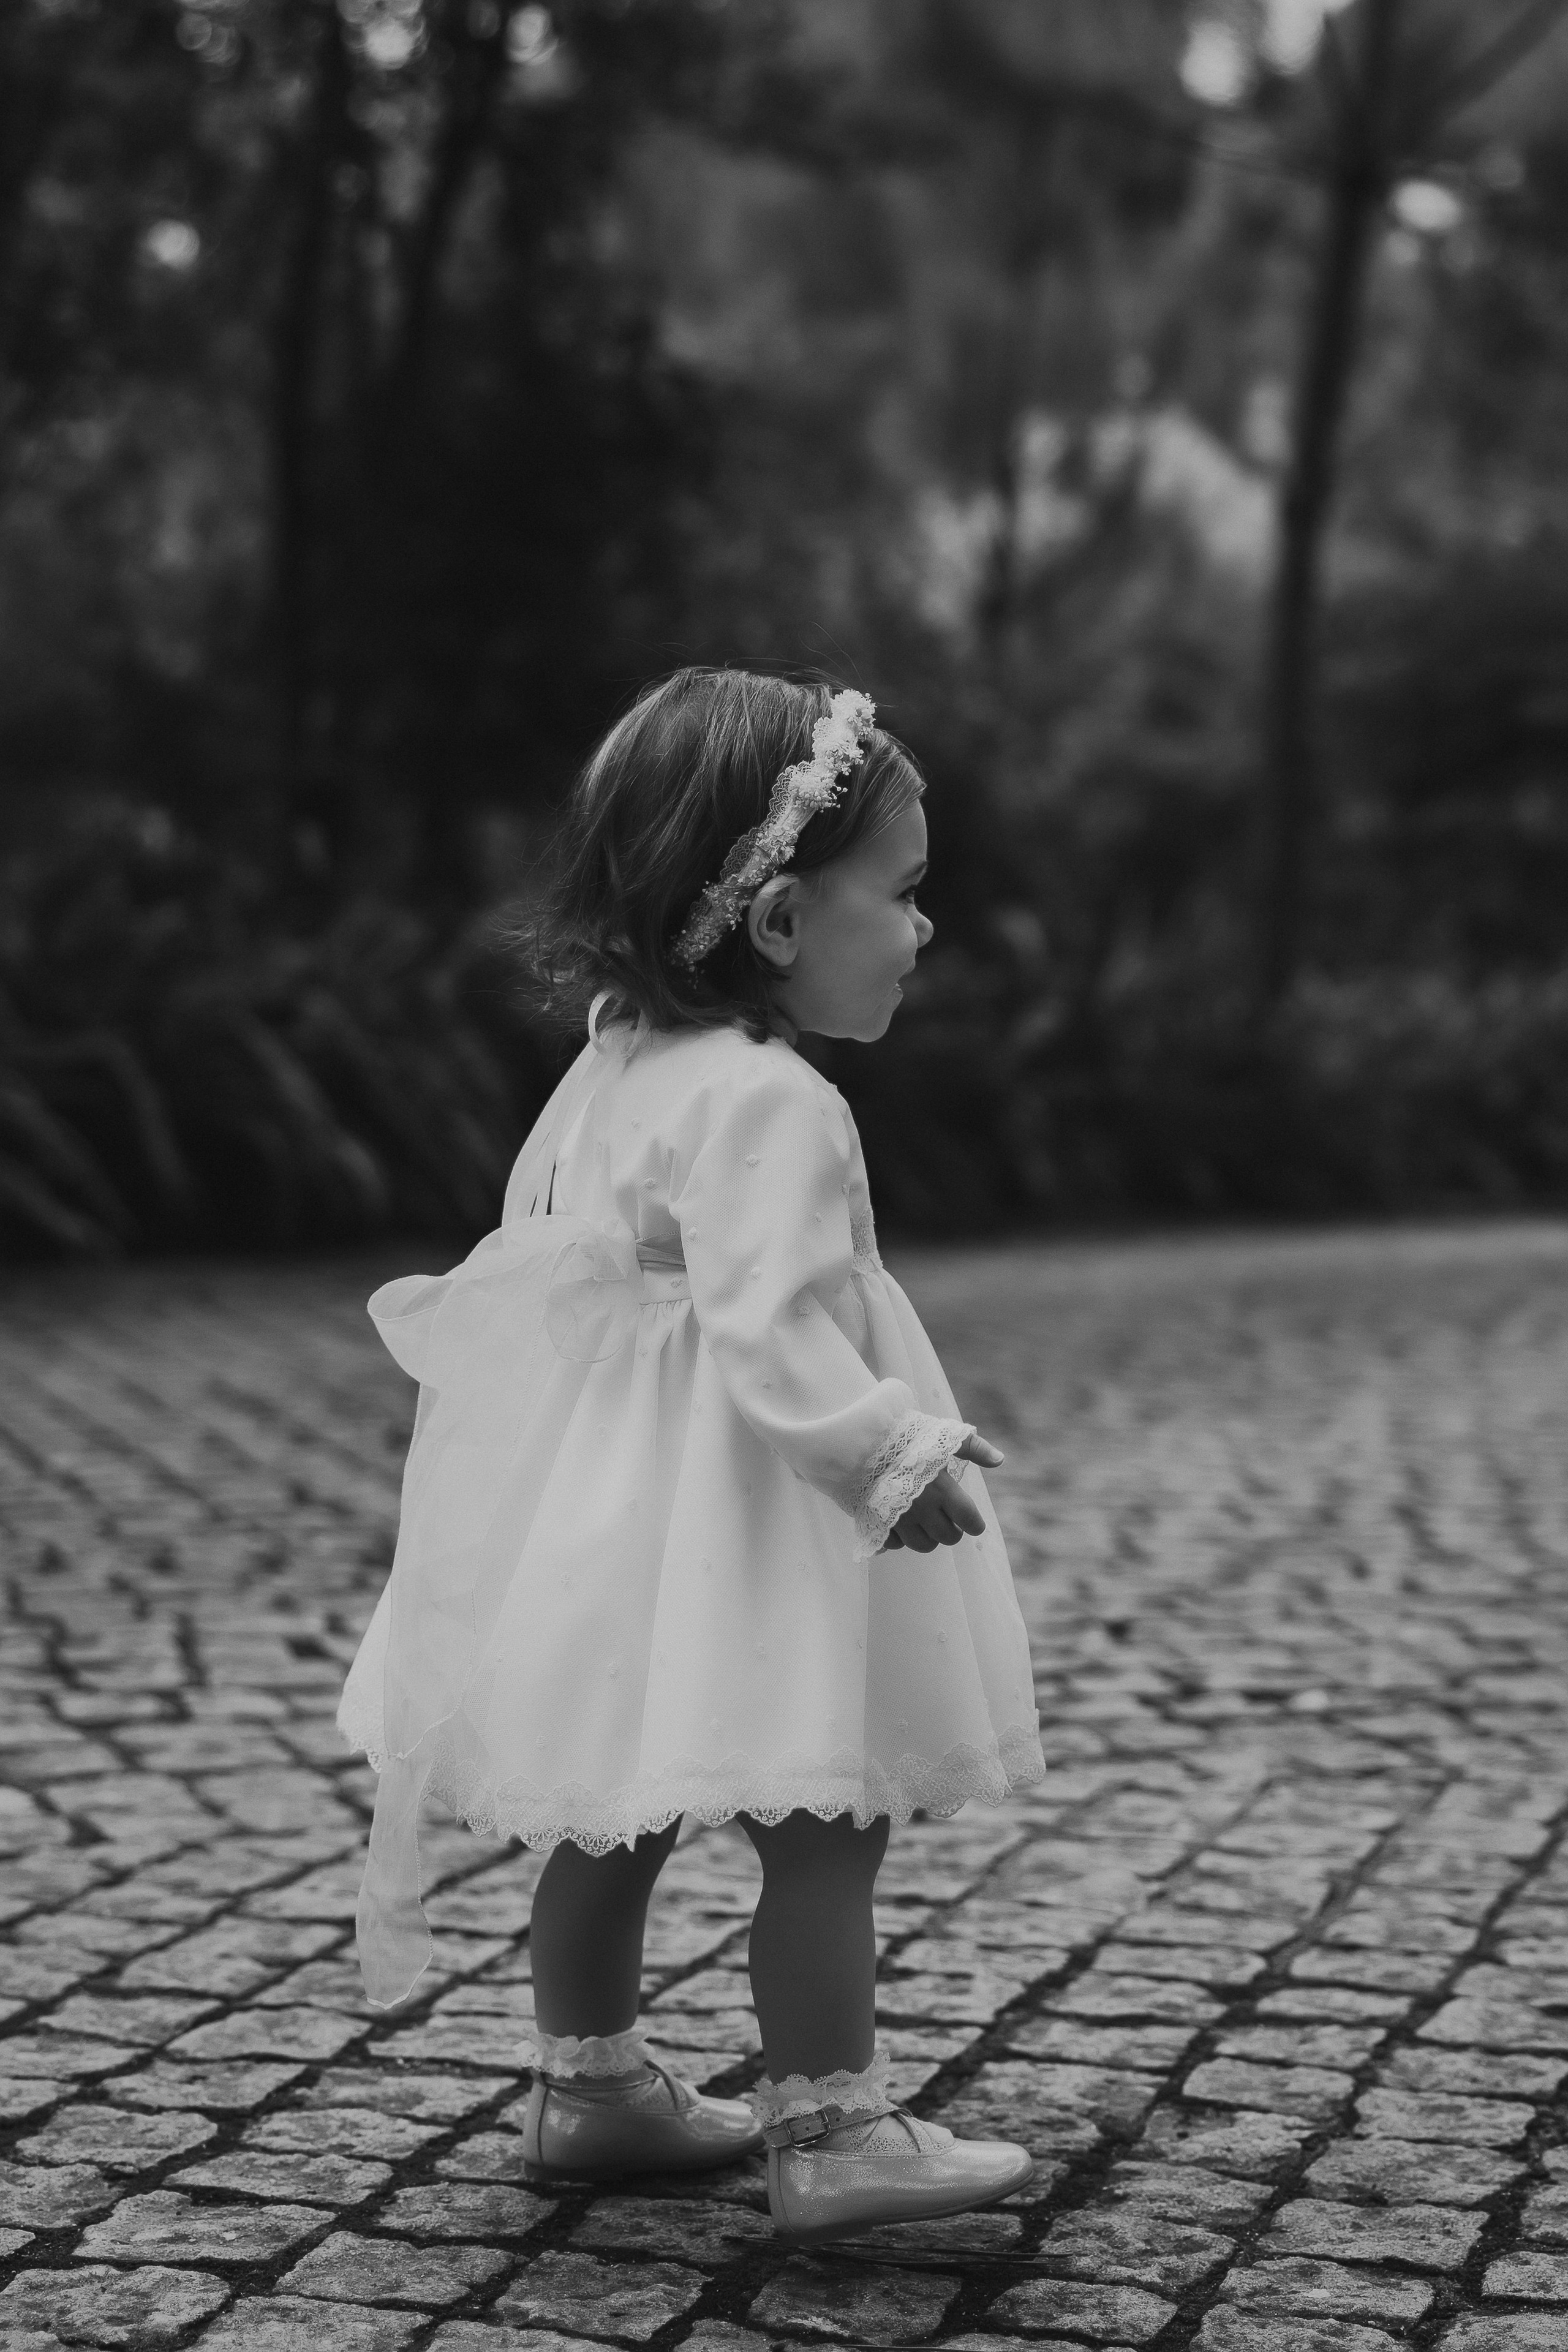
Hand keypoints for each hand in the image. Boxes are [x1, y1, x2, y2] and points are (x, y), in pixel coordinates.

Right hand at [882, 1431, 1003, 1552]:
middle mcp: (923, 1509)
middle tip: (945, 1515)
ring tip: (924, 1520)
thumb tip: (1000, 1460)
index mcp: (943, 1490)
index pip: (970, 1521)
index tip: (971, 1520)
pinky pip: (896, 1544)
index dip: (974, 1523)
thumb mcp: (941, 1436)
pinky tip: (900, 1521)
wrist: (857, 1441)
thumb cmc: (903, 1436)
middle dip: (951, 1530)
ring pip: (923, 1546)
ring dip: (928, 1536)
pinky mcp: (878, 1524)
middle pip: (948, 1538)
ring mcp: (899, 1520)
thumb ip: (973, 1448)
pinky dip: (901, 1538)